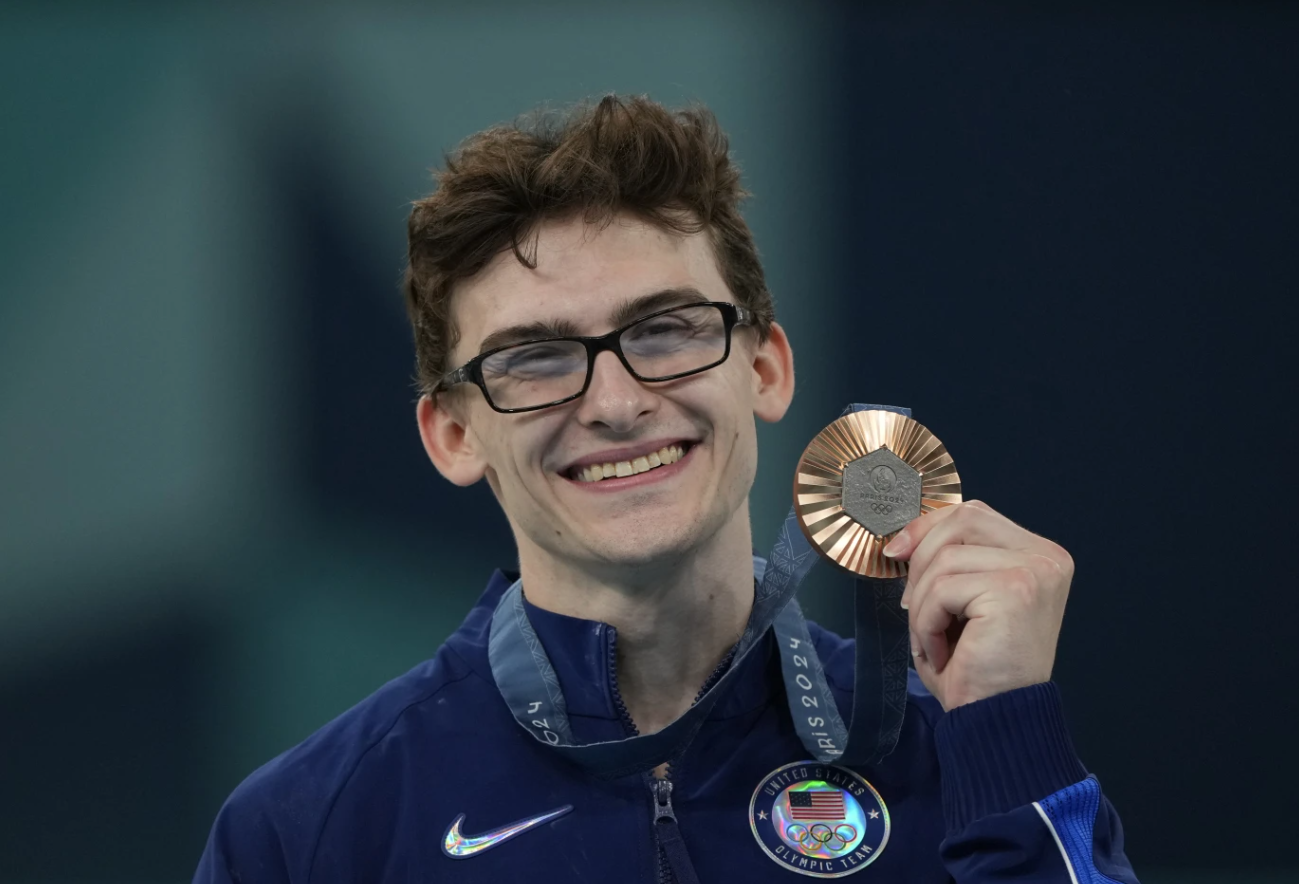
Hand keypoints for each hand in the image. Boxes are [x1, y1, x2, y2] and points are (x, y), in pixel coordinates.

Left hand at [882, 500, 1072, 710]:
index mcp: (1038, 555)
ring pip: (944, 559)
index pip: (972, 514)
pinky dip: (927, 623)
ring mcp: (1035, 571)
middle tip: (913, 606)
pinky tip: (943, 651)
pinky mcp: (1015, 591)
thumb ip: (946, 560)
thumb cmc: (978, 669)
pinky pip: (943, 590)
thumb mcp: (960, 602)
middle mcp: (1045, 558)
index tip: (897, 551)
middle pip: (961, 520)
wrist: (996, 721)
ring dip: (923, 604)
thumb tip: (902, 538)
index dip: (927, 527)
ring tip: (934, 639)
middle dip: (921, 560)